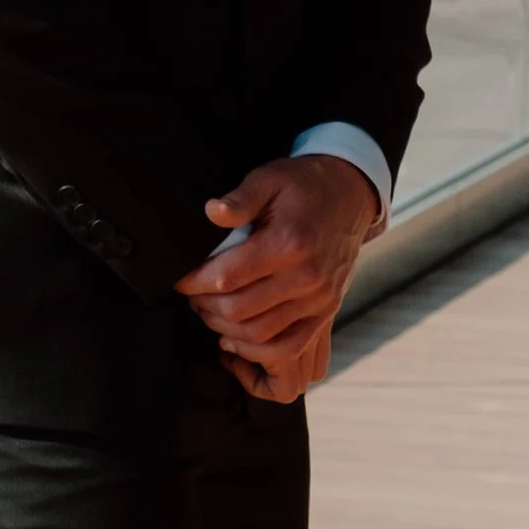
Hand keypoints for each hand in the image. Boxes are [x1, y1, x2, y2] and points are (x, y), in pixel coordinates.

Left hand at [171, 153, 377, 407]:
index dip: (194, 282)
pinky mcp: (325, 312)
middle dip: (204, 306)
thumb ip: (240, 198)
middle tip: (191, 294)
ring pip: (259, 334)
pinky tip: (235, 338)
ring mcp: (319, 299)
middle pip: (239, 310)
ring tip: (208, 310)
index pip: (227, 276)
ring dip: (224, 328)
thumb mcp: (269, 178)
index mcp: (289, 244)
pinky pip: (288, 348)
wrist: (350, 195)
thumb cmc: (302, 185)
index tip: (178, 278)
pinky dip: (256, 350)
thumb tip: (211, 212)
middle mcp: (307, 277)